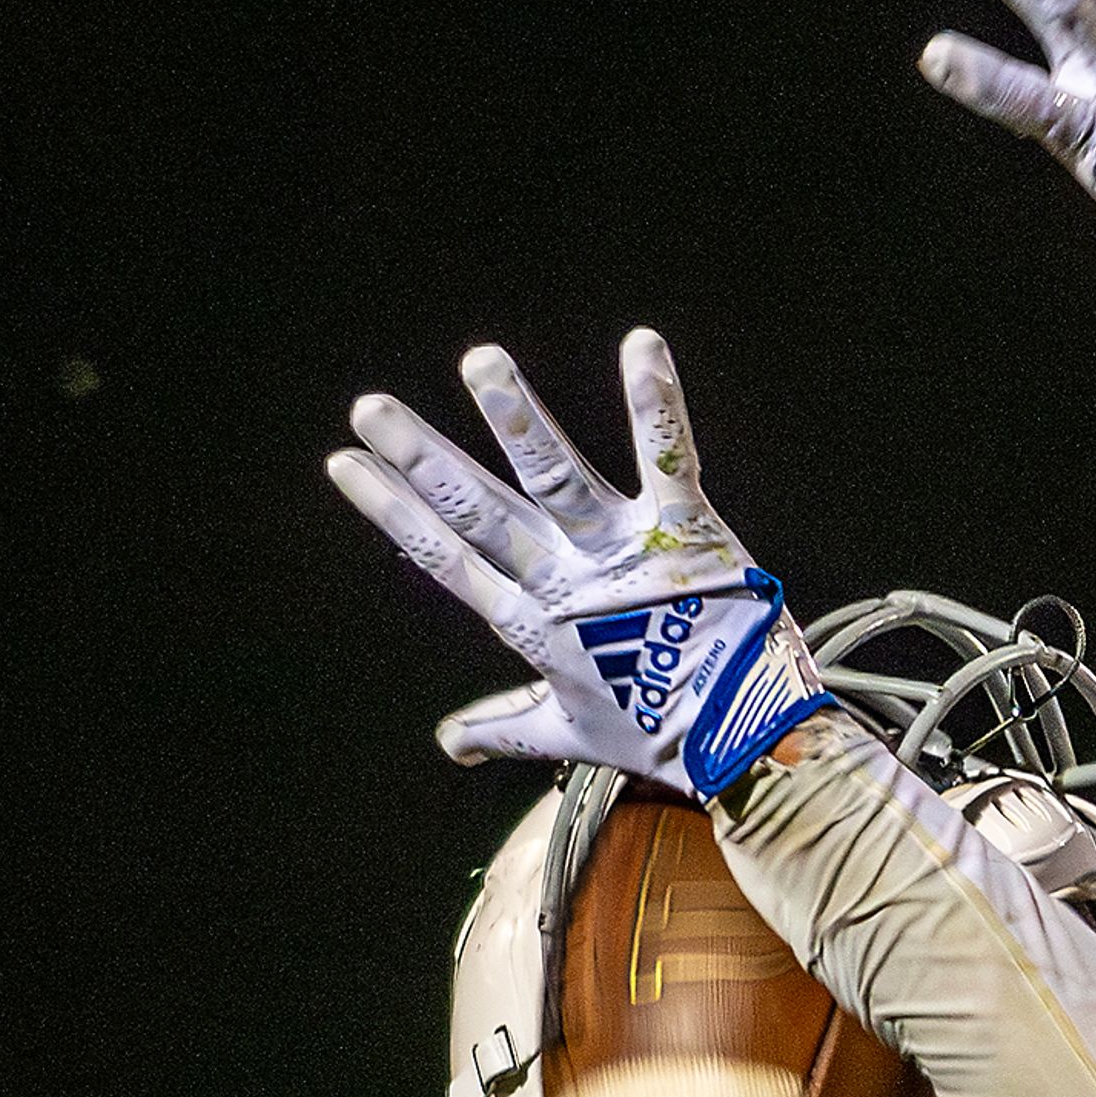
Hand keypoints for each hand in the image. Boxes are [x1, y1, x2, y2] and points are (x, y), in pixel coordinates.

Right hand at [330, 328, 829, 797]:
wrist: (750, 752)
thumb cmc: (665, 738)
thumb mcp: (572, 731)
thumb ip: (506, 726)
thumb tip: (449, 741)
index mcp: (536, 624)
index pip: (448, 558)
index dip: (395, 511)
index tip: (345, 464)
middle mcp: (569, 583)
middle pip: (482, 511)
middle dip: (424, 458)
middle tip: (369, 407)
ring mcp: (628, 555)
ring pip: (557, 476)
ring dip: (516, 417)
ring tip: (480, 360)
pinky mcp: (690, 534)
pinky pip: (669, 458)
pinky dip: (655, 403)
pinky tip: (640, 344)